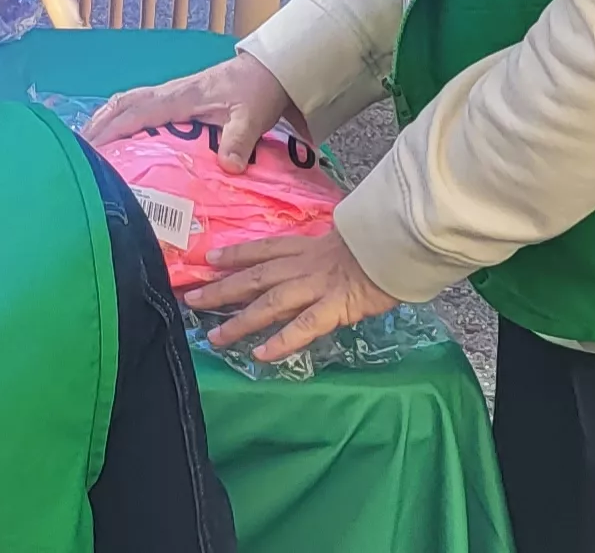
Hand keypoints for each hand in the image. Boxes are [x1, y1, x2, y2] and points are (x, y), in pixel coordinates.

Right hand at [81, 50, 304, 170]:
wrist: (268, 70)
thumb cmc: (256, 92)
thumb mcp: (252, 116)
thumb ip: (239, 140)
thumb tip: (227, 168)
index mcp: (179, 97)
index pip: (136, 113)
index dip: (112, 130)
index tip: (91, 149)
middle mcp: (167, 92)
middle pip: (122, 105)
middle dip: (97, 126)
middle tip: (76, 152)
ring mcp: (169, 93)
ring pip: (126, 102)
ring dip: (104, 119)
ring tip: (87, 145)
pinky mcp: (174, 97)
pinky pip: (137, 104)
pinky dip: (118, 116)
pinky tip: (114, 133)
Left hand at [197, 228, 400, 362]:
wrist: (402, 239)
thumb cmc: (381, 239)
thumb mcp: (347, 238)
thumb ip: (327, 251)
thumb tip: (320, 261)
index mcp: (307, 246)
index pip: (263, 249)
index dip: (235, 254)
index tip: (209, 260)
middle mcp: (304, 265)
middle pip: (254, 277)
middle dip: (221, 289)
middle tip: (192, 301)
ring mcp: (317, 286)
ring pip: (269, 304)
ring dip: (240, 321)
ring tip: (216, 338)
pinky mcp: (335, 307)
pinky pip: (303, 327)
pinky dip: (282, 341)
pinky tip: (262, 356)